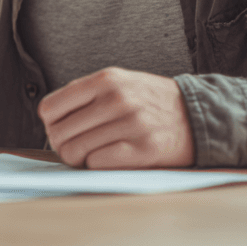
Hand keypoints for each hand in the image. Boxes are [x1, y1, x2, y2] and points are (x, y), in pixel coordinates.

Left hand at [37, 67, 193, 168]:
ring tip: (93, 154)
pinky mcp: (143, 149)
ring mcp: (131, 124)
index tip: (63, 129)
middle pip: (59, 133)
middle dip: (63, 146)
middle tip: (77, 148)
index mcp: (105, 79)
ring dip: (80, 158)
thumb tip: (49, 118)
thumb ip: (86, 94)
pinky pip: (98, 163)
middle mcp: (116, 99)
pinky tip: (110, 158)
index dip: (51, 124)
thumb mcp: (119, 82)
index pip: (49, 108)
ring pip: (75, 151)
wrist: (198, 114)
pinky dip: (98, 165)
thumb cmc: (150, 101)